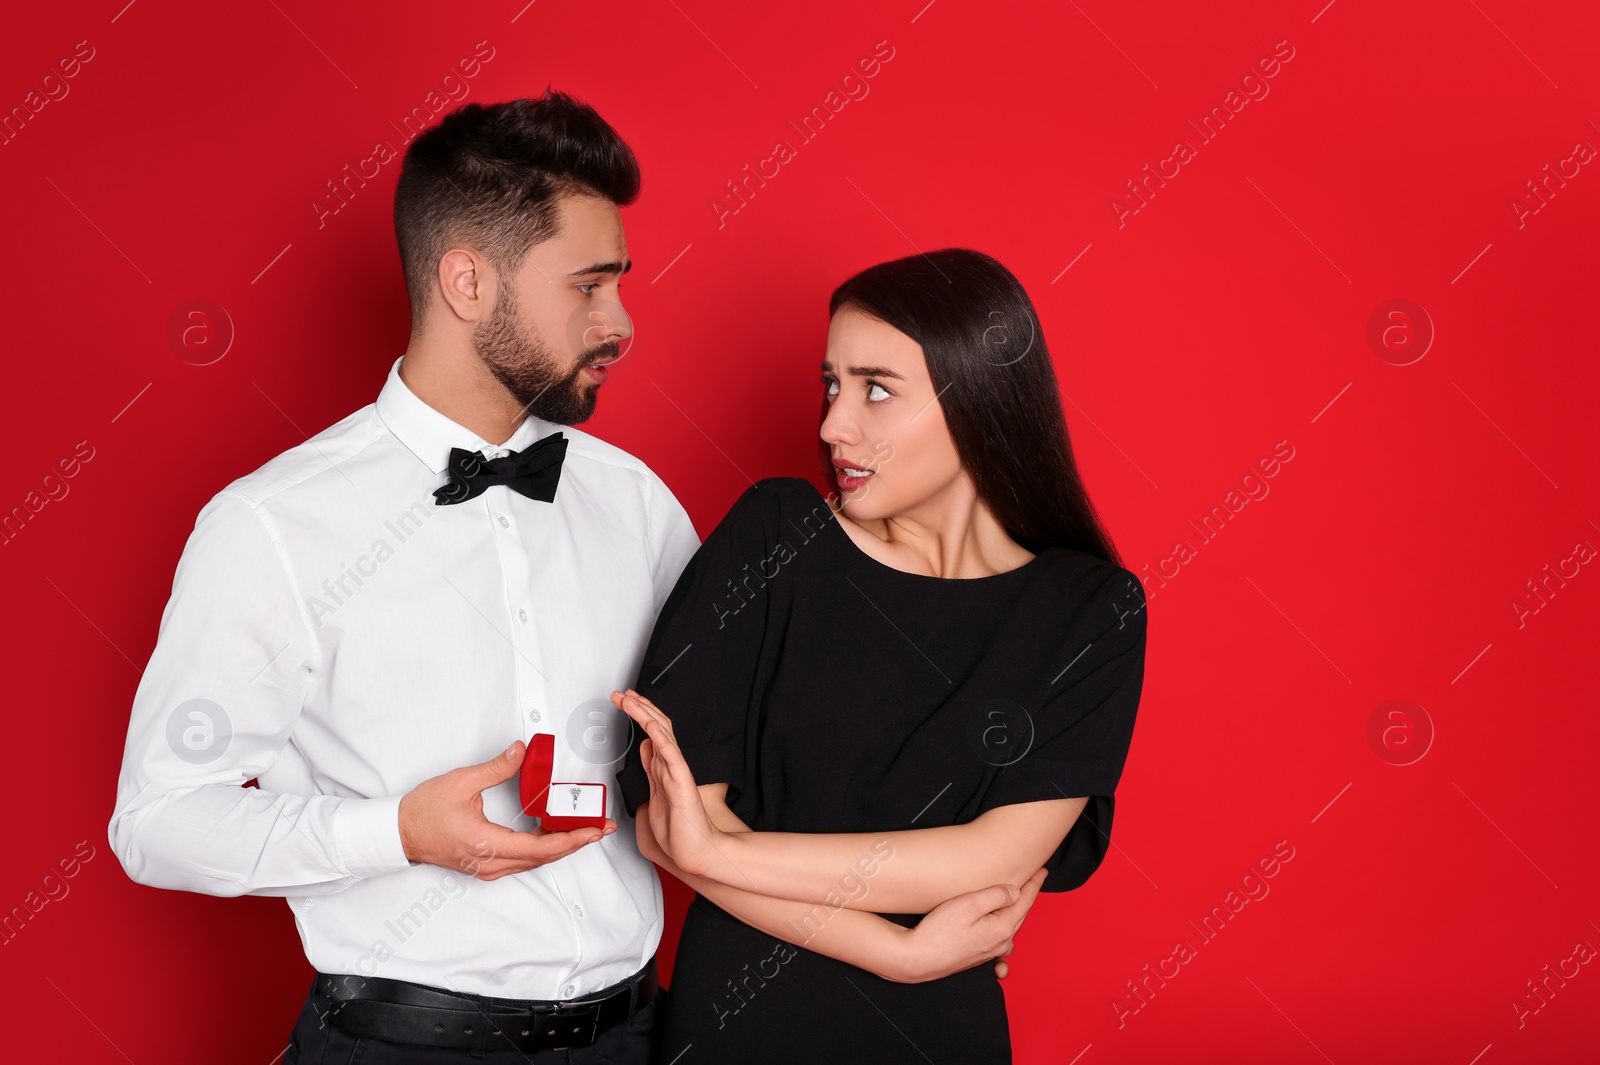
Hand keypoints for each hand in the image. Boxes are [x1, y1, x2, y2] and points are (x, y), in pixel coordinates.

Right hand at [399, 740, 616, 880]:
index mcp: (486, 844)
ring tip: (584, 829)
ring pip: (534, 860)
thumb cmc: (422, 812)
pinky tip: (554, 834)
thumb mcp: (461, 782)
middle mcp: (491, 862)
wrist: (398, 832)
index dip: (572, 839)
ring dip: (561, 845)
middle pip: (544, 857)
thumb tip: (521, 752)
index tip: (593, 831)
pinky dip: (543, 847)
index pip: (540, 848)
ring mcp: (489, 867)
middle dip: (576, 842)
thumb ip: (497, 768)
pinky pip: (523, 859)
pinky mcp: (486, 864)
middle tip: (600, 828)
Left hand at [612, 689, 727, 878]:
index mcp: (664, 768)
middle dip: (637, 707)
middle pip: (656, 726)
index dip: (638, 714)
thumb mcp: (655, 794)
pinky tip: (650, 722)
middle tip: (620, 693)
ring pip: (661, 734)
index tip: (623, 700)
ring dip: (644, 714)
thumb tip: (644, 748)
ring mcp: (677, 772)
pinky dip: (660, 736)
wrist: (698, 852)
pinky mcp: (681, 783)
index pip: (652, 732)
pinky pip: (670, 754)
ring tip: (628, 699)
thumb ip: (651, 770)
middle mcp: (671, 765)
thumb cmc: (679, 831)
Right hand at [893, 867, 1046, 982]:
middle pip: (1019, 914)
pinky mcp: (977, 957)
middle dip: (1027, 896)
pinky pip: (1000, 946)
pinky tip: (1004, 940)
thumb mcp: (969, 904)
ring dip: (1015, 913)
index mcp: (1002, 928)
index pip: (1024, 901)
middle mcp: (1000, 943)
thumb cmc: (939, 930)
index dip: (1034, 884)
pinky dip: (1006, 938)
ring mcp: (989, 952)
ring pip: (1010, 928)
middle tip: (1033, 879)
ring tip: (1017, 900)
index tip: (1042, 870)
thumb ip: (996, 896)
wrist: (918, 958)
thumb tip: (1015, 892)